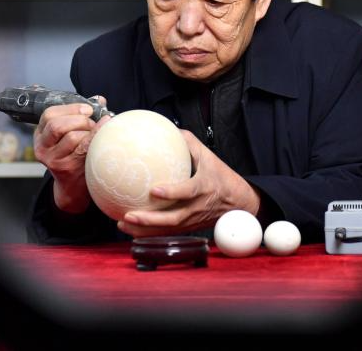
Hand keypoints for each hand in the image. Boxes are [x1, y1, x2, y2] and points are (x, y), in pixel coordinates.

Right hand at [33, 97, 109, 214]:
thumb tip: (99, 99)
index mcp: (40, 135)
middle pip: (57, 125)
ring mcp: (53, 159)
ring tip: (94, 134)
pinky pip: (83, 148)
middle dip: (79, 119)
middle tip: (91, 122)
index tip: (87, 109)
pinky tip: (104, 132)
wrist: (72, 186)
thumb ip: (80, 116)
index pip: (49, 114)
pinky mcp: (66, 168)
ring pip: (71, 137)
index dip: (70, 108)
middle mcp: (42, 147)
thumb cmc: (74, 154)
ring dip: (88, 131)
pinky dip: (95, 137)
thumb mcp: (69, 134)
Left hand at [117, 130, 260, 236]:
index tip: (154, 190)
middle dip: (150, 219)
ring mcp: (193, 220)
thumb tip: (165, 128)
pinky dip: (149, 234)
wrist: (238, 202)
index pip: (188, 192)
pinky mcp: (189, 228)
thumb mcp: (208, 156)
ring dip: (145, 230)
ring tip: (123, 224)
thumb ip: (188, 143)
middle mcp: (198, 207)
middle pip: (173, 218)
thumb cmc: (221, 175)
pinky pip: (167, 233)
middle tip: (128, 215)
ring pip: (167, 229)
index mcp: (204, 188)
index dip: (172, 193)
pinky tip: (131, 230)